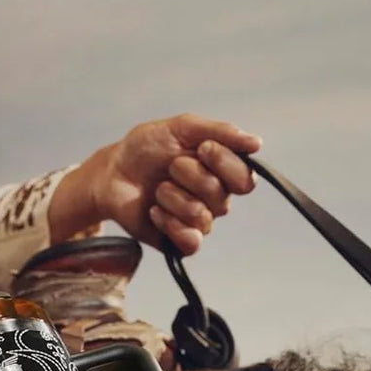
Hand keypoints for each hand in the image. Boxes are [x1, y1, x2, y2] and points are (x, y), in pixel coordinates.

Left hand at [51, 113, 262, 255]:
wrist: (113, 173)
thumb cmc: (147, 148)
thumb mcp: (182, 128)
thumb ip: (220, 132)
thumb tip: (257, 143)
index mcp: (222, 172)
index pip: (245, 179)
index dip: (225, 164)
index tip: (202, 148)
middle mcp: (216, 199)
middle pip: (221, 197)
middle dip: (190, 176)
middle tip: (170, 167)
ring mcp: (198, 222)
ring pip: (201, 217)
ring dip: (172, 197)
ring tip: (158, 190)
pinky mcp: (180, 242)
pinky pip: (190, 241)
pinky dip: (169, 224)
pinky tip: (154, 211)